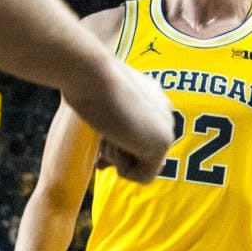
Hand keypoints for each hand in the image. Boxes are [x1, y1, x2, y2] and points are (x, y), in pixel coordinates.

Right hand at [72, 64, 173, 183]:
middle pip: (144, 154)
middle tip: (102, 148)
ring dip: (117, 158)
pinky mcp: (162, 143)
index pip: (141, 137)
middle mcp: (165, 113)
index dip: (118, 148)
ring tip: (107, 133)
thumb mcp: (101, 107)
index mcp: (153, 100)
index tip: (100, 148)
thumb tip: (103, 162)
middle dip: (119, 156)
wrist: (90, 73)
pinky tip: (115, 141)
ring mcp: (167, 128)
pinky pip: (145, 177)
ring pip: (143, 166)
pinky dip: (123, 168)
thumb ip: (110, 131)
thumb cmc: (85, 83)